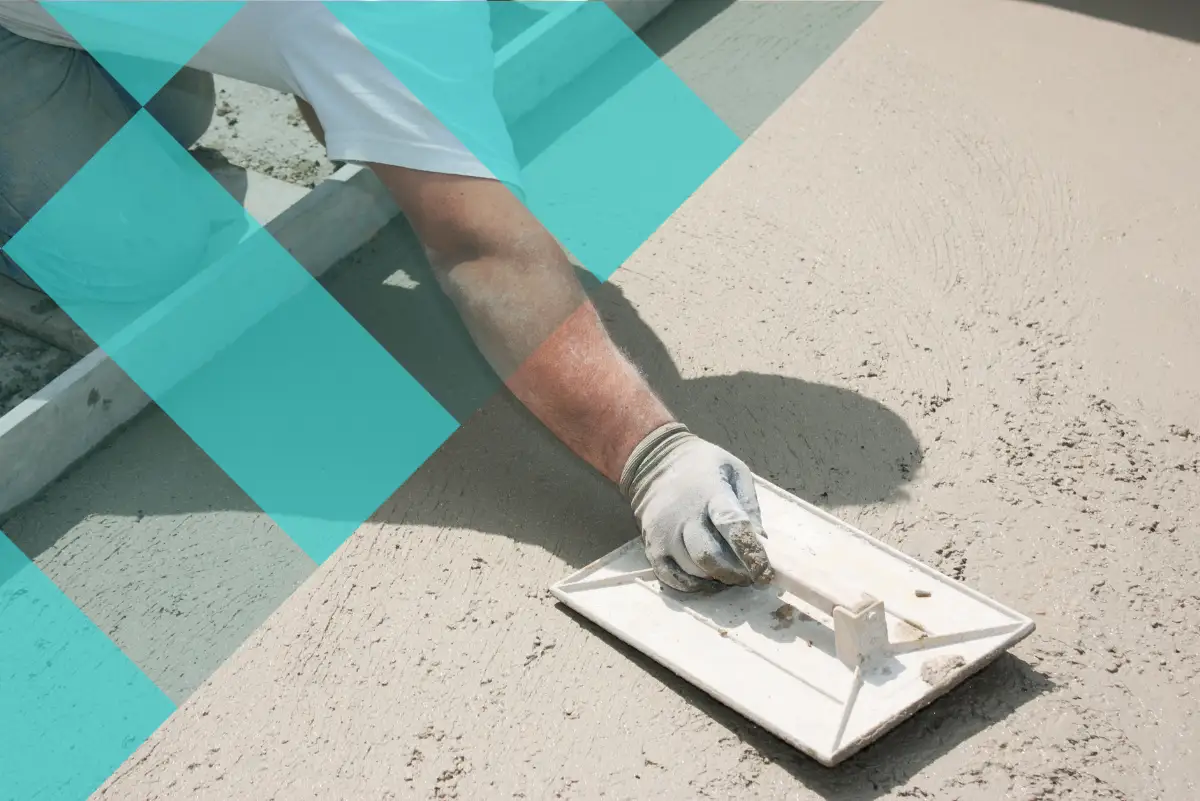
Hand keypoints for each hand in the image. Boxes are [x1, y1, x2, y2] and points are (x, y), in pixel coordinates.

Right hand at [620, 423, 774, 592]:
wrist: (652, 462)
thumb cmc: (701, 466)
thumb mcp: (734, 470)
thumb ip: (749, 505)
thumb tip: (761, 541)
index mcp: (711, 493)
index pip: (732, 526)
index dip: (751, 554)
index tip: (765, 573)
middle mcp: (685, 516)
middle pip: (710, 557)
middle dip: (735, 574)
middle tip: (749, 576)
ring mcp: (665, 533)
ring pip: (693, 571)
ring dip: (716, 579)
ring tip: (729, 573)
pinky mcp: (652, 547)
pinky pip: (672, 578)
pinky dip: (693, 586)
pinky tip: (706, 579)